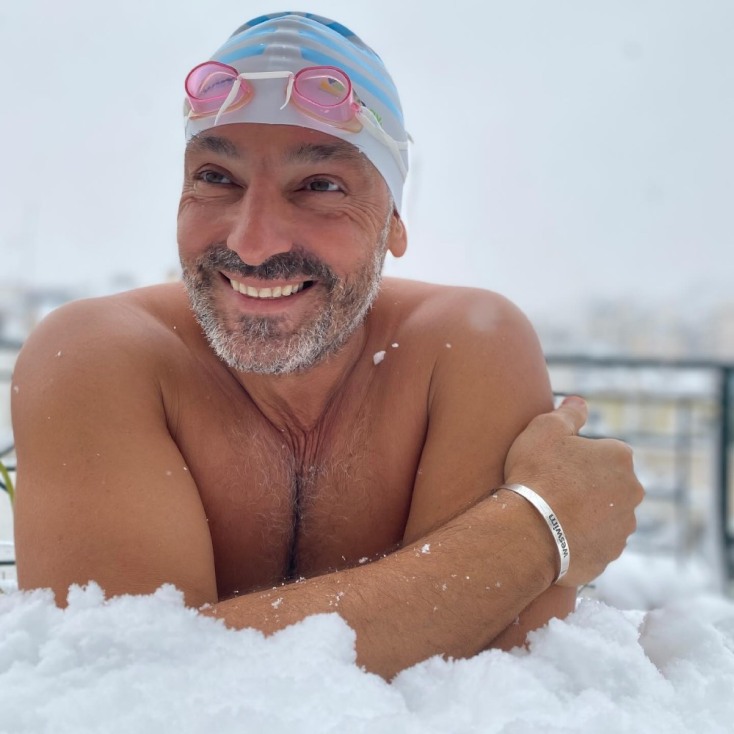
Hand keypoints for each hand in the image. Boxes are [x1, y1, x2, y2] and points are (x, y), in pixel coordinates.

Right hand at [503, 396, 643, 586]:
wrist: (528, 530)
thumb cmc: (536, 474)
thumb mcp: (545, 429)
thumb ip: (568, 413)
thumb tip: (579, 401)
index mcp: (620, 457)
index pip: (602, 452)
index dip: (574, 457)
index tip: (553, 464)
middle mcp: (632, 492)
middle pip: (607, 484)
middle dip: (586, 485)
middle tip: (551, 489)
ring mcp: (623, 527)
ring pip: (604, 514)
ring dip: (585, 513)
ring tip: (551, 515)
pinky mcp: (609, 555)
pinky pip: (594, 542)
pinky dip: (579, 539)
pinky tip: (554, 535)